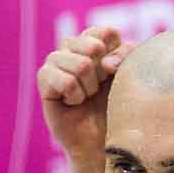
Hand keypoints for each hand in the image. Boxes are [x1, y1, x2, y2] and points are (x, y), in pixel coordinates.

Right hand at [38, 26, 132, 159]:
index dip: (116, 55)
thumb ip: (126, 56)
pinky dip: (75, 95)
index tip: (115, 74)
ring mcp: (56, 61)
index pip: (106, 32)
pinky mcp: (44, 78)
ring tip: (86, 97)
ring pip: (80, 64)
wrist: (102, 139)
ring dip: (89, 87)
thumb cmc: (116, 108)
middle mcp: (73, 48)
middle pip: (93, 45)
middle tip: (98, 89)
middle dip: (103, 74)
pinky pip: (65, 80)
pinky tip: (73, 103)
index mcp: (96, 42)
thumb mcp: (129, 78)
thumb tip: (105, 62)